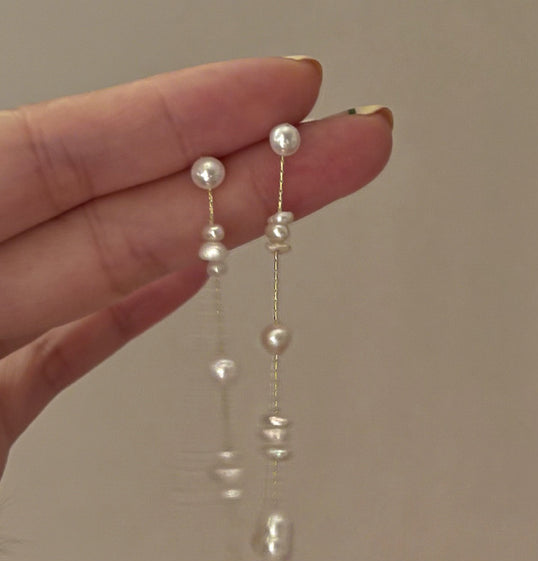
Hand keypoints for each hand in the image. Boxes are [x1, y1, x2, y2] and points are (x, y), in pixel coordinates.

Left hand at [0, 57, 391, 475]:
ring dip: (216, 229)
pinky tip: (197, 269)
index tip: (283, 91)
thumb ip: (39, 306)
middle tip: (342, 139)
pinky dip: (142, 303)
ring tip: (304, 190)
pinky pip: (78, 337)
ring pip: (109, 270)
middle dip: (239, 168)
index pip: (59, 158)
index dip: (179, 117)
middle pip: (112, 209)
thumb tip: (155, 275)